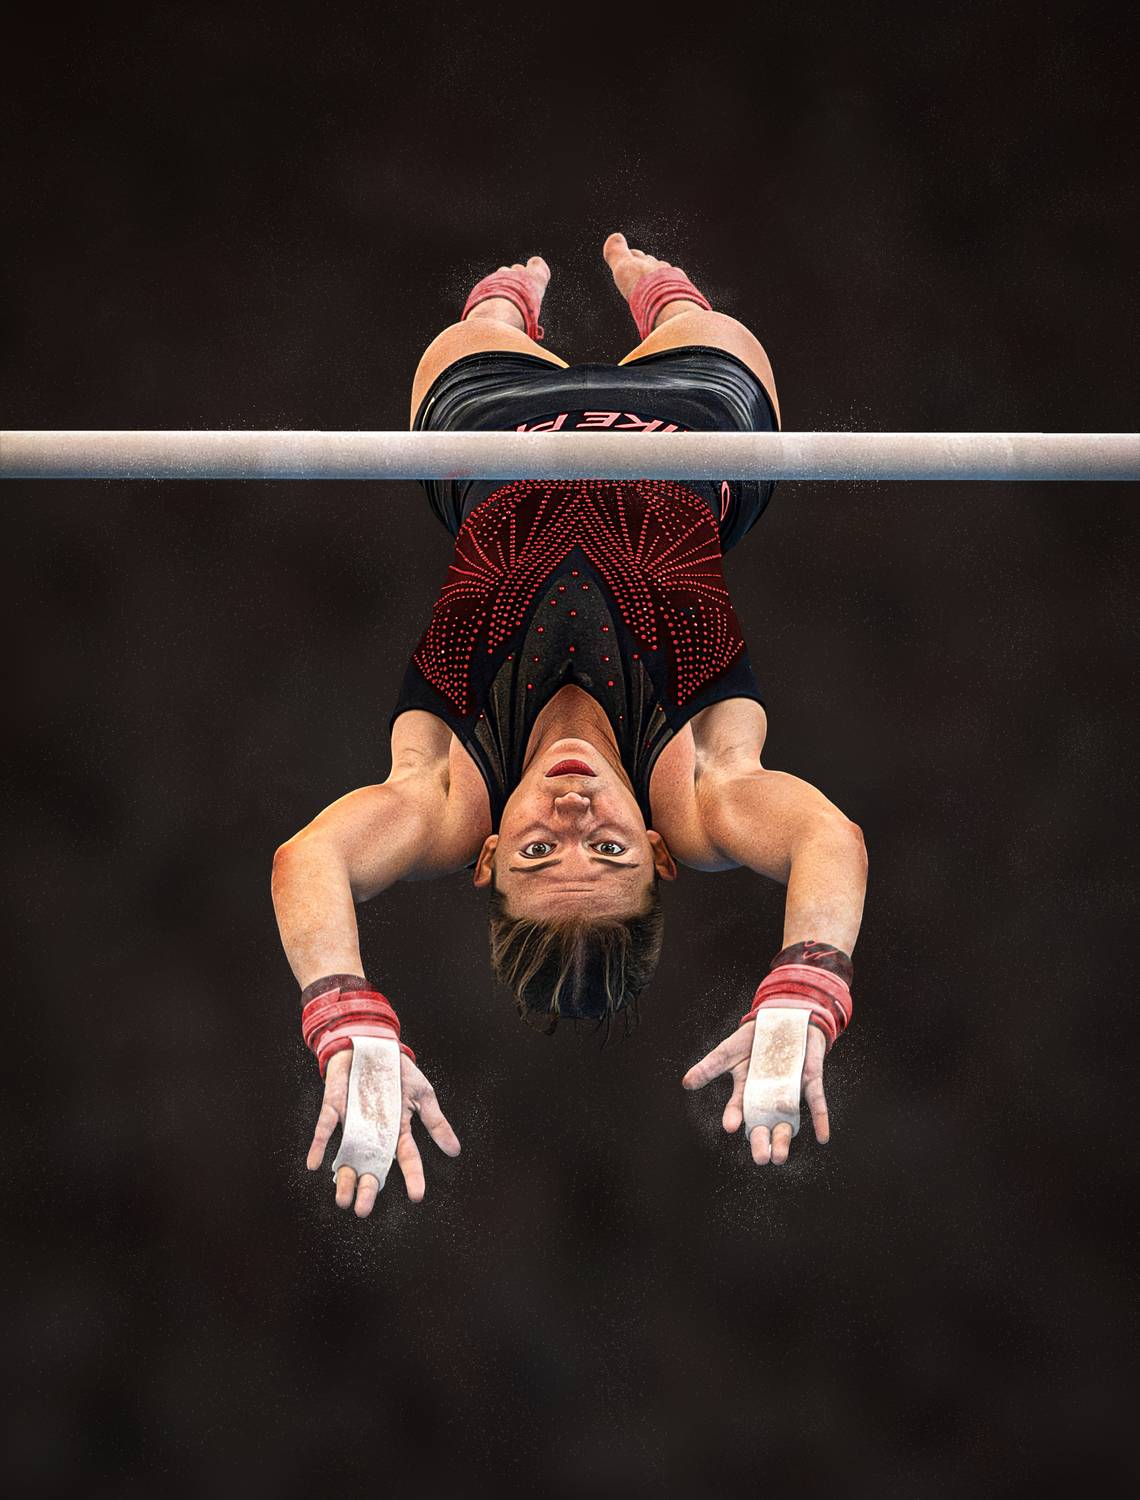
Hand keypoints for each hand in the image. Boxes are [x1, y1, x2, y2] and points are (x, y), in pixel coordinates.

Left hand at [306, 1047, 460, 1215]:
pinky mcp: (335, 1108)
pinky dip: (319, 1146)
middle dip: (367, 1189)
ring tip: (342, 1200)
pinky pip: (326, 1129)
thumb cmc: (398, 1071)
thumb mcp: (423, 1094)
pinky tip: (315, 1164)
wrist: (373, 1045)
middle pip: (370, 1166)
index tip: (418, 1196)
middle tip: (363, 1210)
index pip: (407, 1158)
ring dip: (342, 1177)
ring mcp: (352, 1122)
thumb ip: (436, 1123)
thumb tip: (455, 1150)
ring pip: (347, 1155)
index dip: (412, 1177)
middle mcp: (373, 1133)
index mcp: (397, 1130)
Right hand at [682, 1019, 829, 1165]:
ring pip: (788, 1119)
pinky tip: (823, 1137)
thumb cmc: (754, 1038)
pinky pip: (816, 1103)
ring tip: (780, 1156)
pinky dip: (820, 1119)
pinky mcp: (810, 1081)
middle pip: (764, 1124)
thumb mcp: (729, 1051)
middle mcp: (768, 1097)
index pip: (739, 1108)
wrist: (784, 1017)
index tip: (731, 1126)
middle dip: (762, 1142)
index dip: (735, 1117)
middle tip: (761, 1159)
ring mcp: (790, 1091)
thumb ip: (710, 1067)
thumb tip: (685, 1083)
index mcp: (747, 1090)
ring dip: (785, 1138)